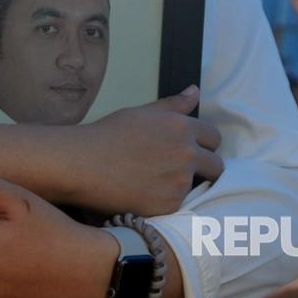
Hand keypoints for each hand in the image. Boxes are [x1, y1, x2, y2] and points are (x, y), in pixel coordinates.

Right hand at [66, 85, 223, 214]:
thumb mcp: (142, 113)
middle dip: (204, 169)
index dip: (204, 145)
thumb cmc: (107, 135)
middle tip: (178, 171)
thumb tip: (195, 91)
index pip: (214, 138)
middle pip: (216, 166)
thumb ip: (174, 105)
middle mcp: (187, 154)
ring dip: (181, 186)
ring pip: (195, 187)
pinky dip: (165, 202)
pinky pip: (177, 205)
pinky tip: (145, 195)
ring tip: (153, 183)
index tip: (191, 151)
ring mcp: (179, 181)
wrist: (82, 164)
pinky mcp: (169, 205)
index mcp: (182, 128)